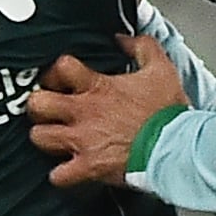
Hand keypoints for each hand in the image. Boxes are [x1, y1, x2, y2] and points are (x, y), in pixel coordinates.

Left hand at [26, 33, 187, 187]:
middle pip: (38, 103)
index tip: (59, 79)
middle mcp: (84, 113)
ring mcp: (83, 142)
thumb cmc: (168, 112)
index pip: (60, 67)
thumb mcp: (161, 69)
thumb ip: (141, 47)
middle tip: (47, 109)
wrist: (177, 147)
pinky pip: (59, 176)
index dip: (55, 71)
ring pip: (40, 137)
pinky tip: (67, 170)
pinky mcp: (89, 168)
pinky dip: (60, 175)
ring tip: (54, 137)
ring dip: (44, 137)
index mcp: (98, 87)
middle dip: (38, 105)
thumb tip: (122, 38)